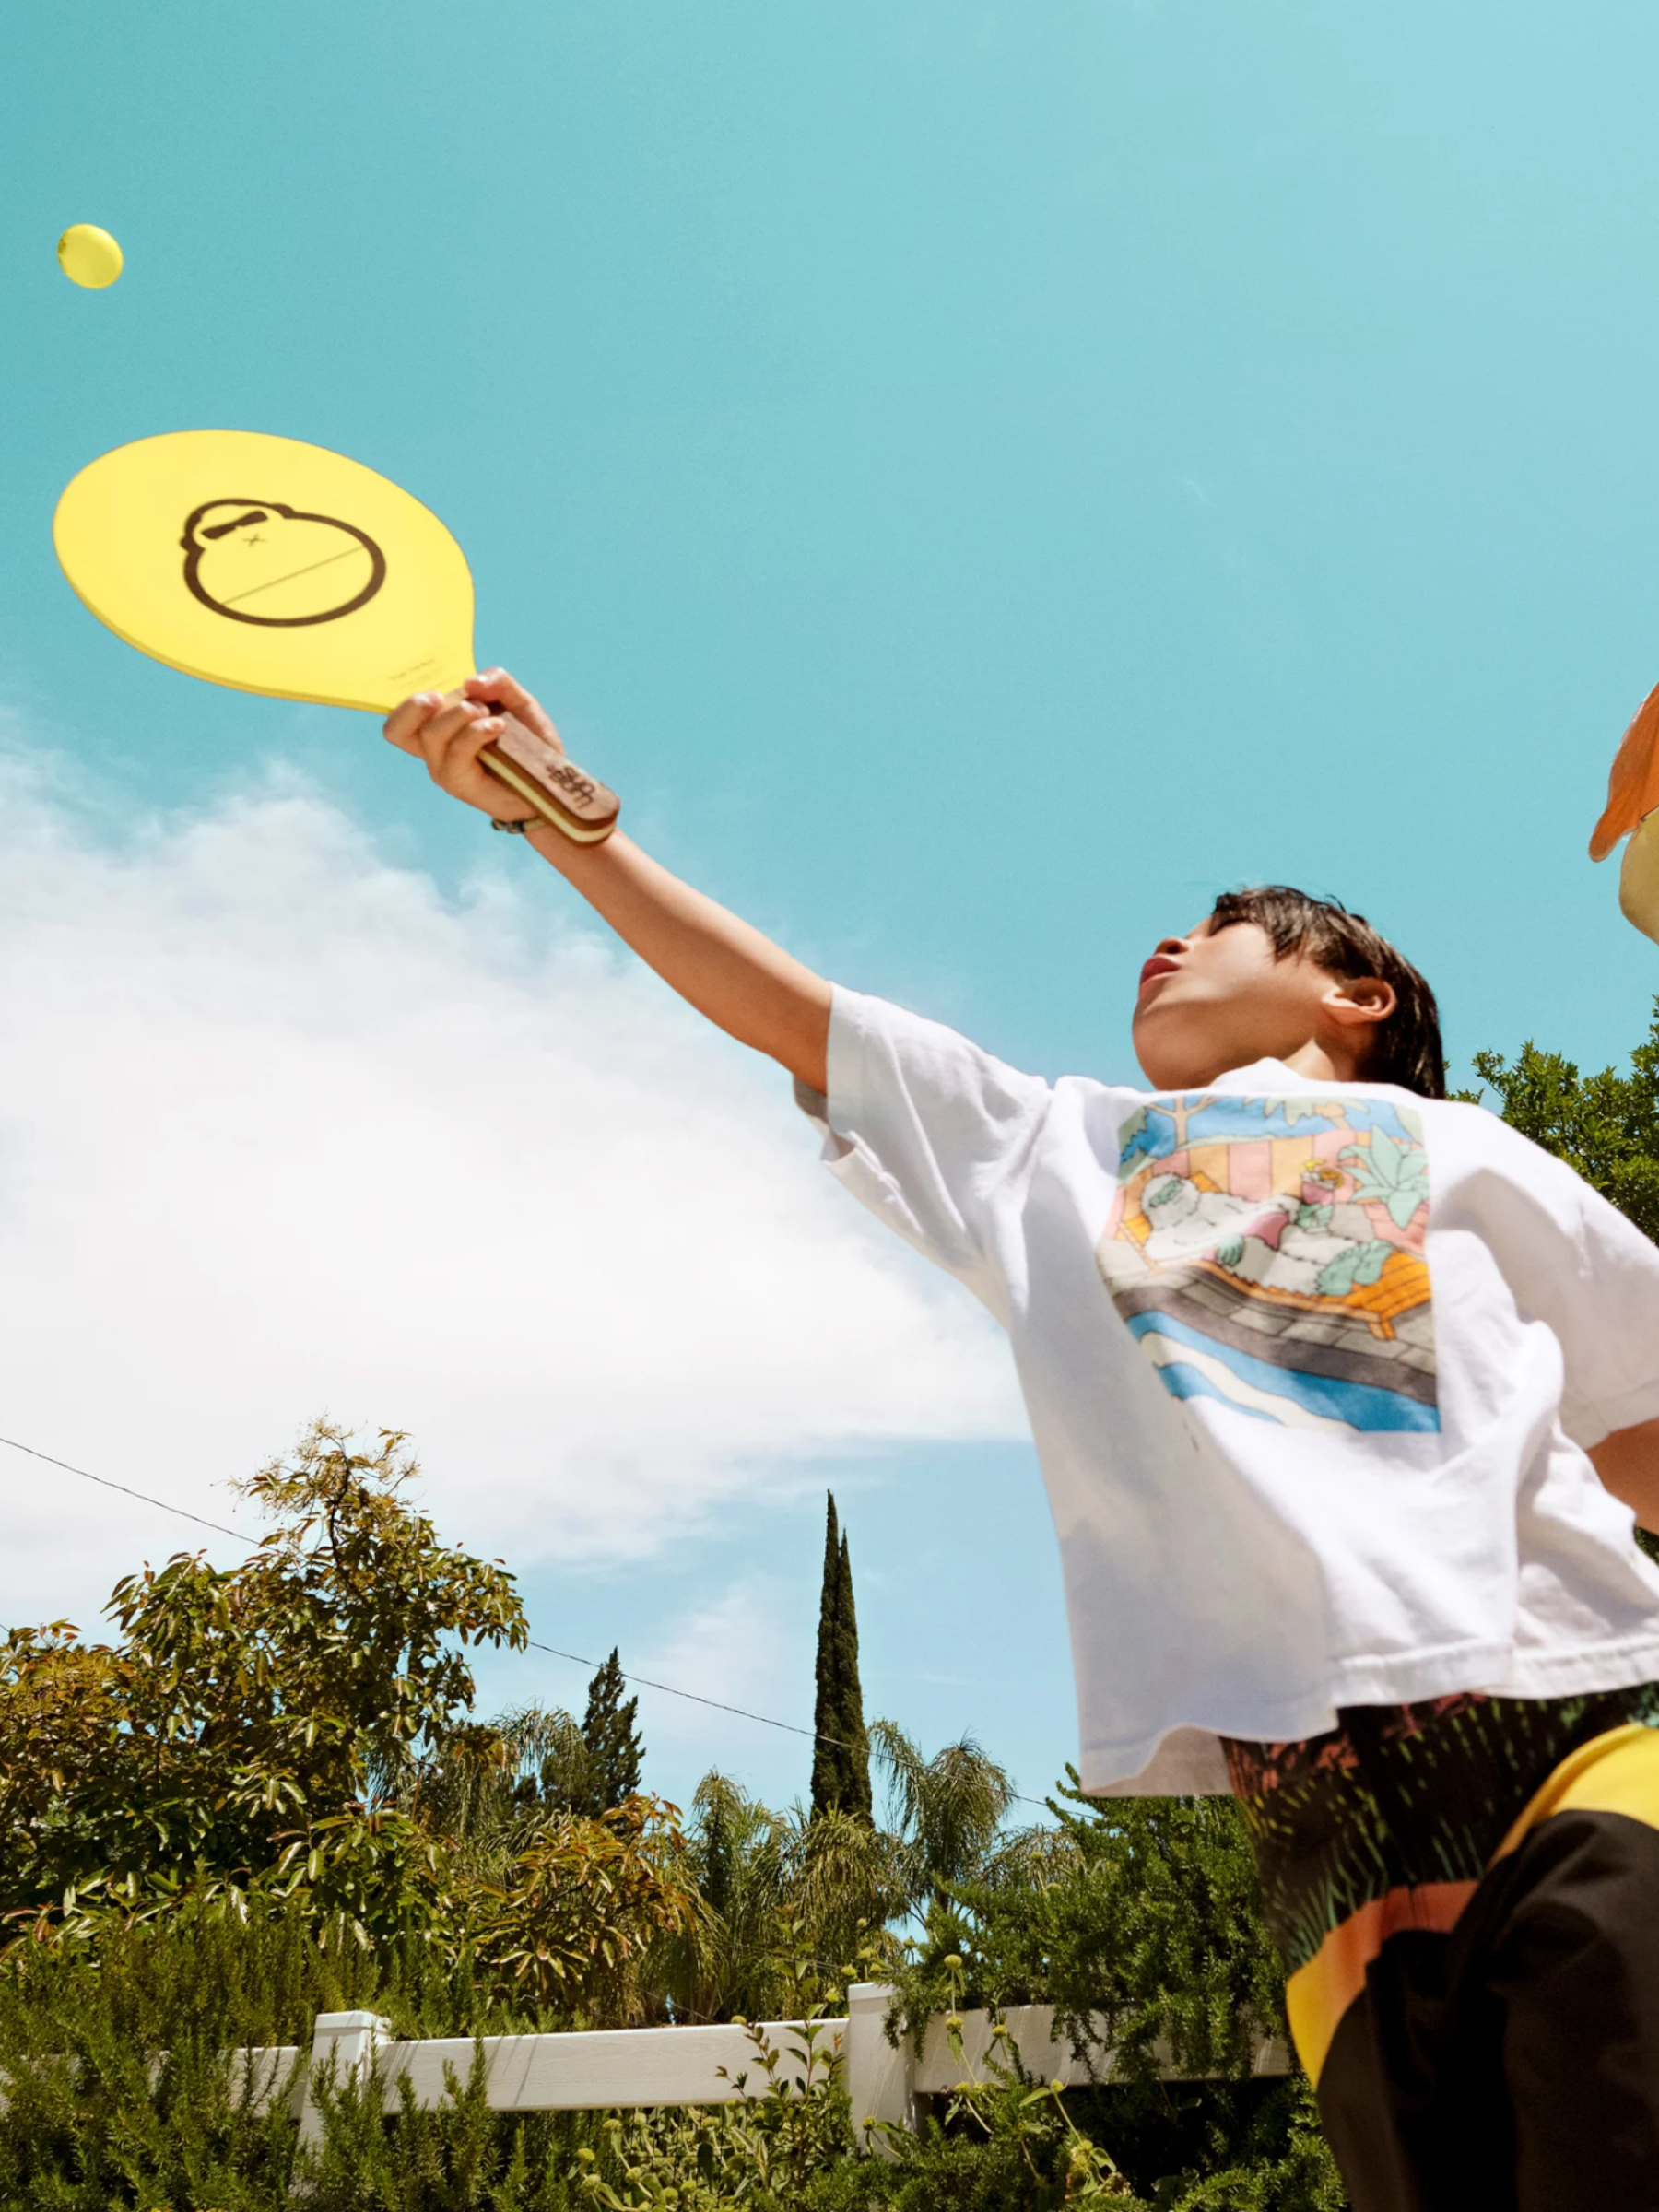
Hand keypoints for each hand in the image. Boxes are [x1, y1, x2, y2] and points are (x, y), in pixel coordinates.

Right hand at [381, 668, 561, 822]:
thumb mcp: (517, 701)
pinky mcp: (458, 782)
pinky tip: (498, 727)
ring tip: (493, 718)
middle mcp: (433, 749)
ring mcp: (443, 767)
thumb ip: (498, 682)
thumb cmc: (527, 742)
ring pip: (431, 733)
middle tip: (465, 702)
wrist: (549, 779)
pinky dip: (476, 732)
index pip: (398, 721)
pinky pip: (456, 751)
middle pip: (400, 726)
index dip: (406, 706)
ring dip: (461, 714)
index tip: (436, 696)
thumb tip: (471, 681)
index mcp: (438, 727)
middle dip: (425, 703)